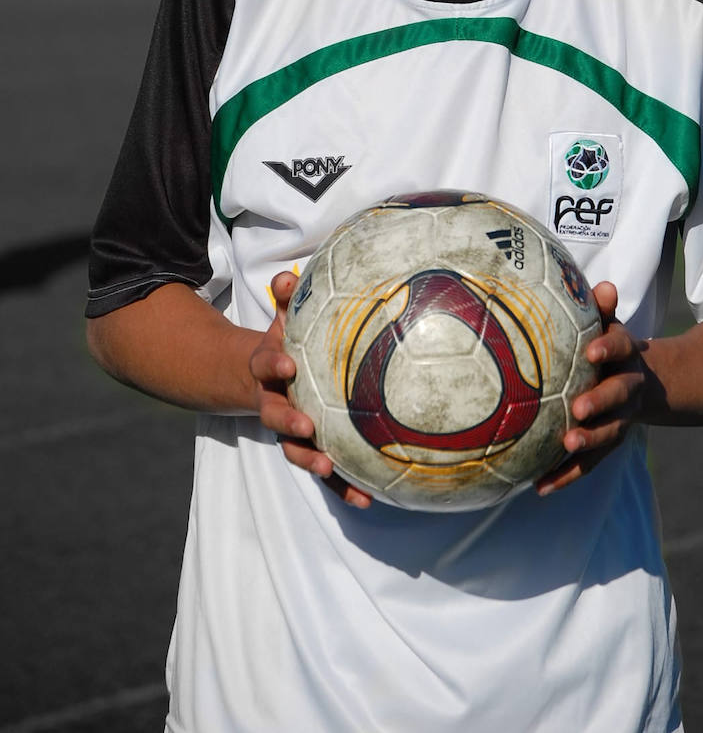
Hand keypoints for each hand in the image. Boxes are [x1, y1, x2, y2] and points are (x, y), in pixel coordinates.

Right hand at [250, 270, 372, 508]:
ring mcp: (290, 430)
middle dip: (288, 422)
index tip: (287, 364)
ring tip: (329, 467)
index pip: (266, 365)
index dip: (273, 364)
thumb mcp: (284, 317)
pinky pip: (324, 471)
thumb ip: (287, 297)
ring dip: (310, 460)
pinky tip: (367, 499)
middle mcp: (275, 403)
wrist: (261, 378)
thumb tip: (287, 276)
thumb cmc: (286, 341)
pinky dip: (342, 487)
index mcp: (269, 369)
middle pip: (275, 416)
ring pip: (295, 449)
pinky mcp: (309, 449)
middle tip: (306, 426)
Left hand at [536, 281, 646, 495]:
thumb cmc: (608, 345)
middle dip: (600, 403)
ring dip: (588, 441)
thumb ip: (601, 308)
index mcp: (625, 355)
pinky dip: (565, 476)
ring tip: (567, 445)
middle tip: (578, 409)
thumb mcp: (609, 323)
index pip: (620, 347)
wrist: (643, 381)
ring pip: (608, 434)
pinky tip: (539, 487)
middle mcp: (626, 389)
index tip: (591, 350)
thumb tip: (604, 285)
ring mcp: (619, 420)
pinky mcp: (605, 445)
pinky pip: (588, 463)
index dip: (607, 348)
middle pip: (617, 397)